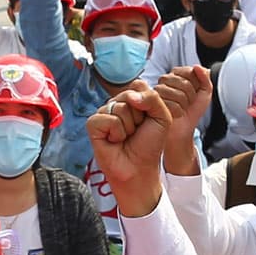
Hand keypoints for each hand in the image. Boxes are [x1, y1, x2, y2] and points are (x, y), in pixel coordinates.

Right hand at [85, 85, 171, 213]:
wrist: (140, 168)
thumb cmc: (149, 144)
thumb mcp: (162, 117)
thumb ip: (152, 98)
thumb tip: (131, 97)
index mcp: (131, 100)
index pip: (138, 86)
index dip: (148, 104)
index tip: (148, 121)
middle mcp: (116, 104)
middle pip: (129, 96)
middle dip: (139, 116)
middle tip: (136, 132)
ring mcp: (103, 113)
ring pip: (119, 107)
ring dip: (128, 127)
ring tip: (125, 137)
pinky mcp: (93, 125)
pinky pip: (107, 119)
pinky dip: (116, 132)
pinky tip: (115, 141)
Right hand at [154, 63, 214, 139]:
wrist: (183, 129)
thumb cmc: (192, 110)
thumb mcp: (204, 93)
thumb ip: (204, 78)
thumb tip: (197, 67)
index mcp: (177, 74)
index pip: (190, 71)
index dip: (196, 84)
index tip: (194, 92)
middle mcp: (166, 80)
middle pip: (184, 82)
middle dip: (191, 96)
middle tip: (188, 103)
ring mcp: (158, 90)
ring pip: (178, 93)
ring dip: (184, 104)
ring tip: (182, 108)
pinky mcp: (154, 102)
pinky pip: (171, 103)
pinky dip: (178, 111)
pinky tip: (176, 113)